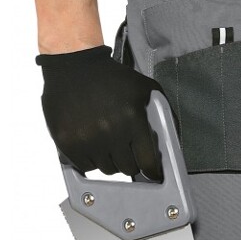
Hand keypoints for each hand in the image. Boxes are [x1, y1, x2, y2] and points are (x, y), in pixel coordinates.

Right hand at [37, 44, 164, 179]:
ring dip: (110, 161)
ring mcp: (87, 139)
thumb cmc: (111, 77)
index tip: (152, 173)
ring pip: (106, 169)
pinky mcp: (67, 142)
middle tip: (127, 151)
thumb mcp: (146, 89)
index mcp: (132, 120)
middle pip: (128, 168)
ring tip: (108, 143)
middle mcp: (110, 132)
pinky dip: (90, 160)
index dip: (152, 170)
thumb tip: (173, 142)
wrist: (74, 66)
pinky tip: (92, 145)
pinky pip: (84, 166)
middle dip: (131, 162)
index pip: (148, 162)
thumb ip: (165, 114)